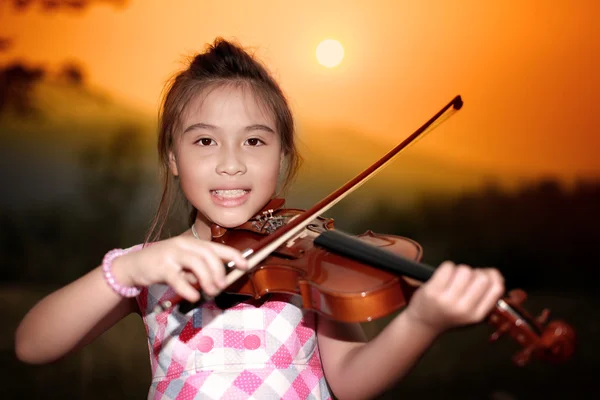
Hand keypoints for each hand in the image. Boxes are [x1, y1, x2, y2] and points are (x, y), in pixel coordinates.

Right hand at [111, 236, 248, 301]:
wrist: (134, 265)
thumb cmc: (163, 265)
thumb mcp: (184, 264)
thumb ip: (200, 270)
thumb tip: (220, 281)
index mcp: (192, 243)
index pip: (216, 247)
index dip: (233, 255)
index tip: (245, 265)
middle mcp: (183, 245)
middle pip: (208, 254)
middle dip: (219, 271)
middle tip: (222, 286)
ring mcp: (171, 254)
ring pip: (196, 263)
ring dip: (208, 279)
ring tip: (211, 292)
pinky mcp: (160, 266)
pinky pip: (177, 277)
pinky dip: (188, 288)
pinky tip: (193, 297)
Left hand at [404, 261, 504, 333]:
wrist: (423, 324)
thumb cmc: (449, 315)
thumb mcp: (471, 315)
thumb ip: (485, 299)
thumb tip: (497, 276)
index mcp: (476, 315)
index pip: (496, 288)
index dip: (494, 276)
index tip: (487, 274)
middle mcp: (463, 309)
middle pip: (481, 277)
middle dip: (476, 272)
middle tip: (467, 278)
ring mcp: (447, 300)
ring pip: (464, 270)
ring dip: (460, 270)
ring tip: (454, 279)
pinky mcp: (432, 291)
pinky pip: (448, 267)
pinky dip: (447, 267)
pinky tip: (444, 276)